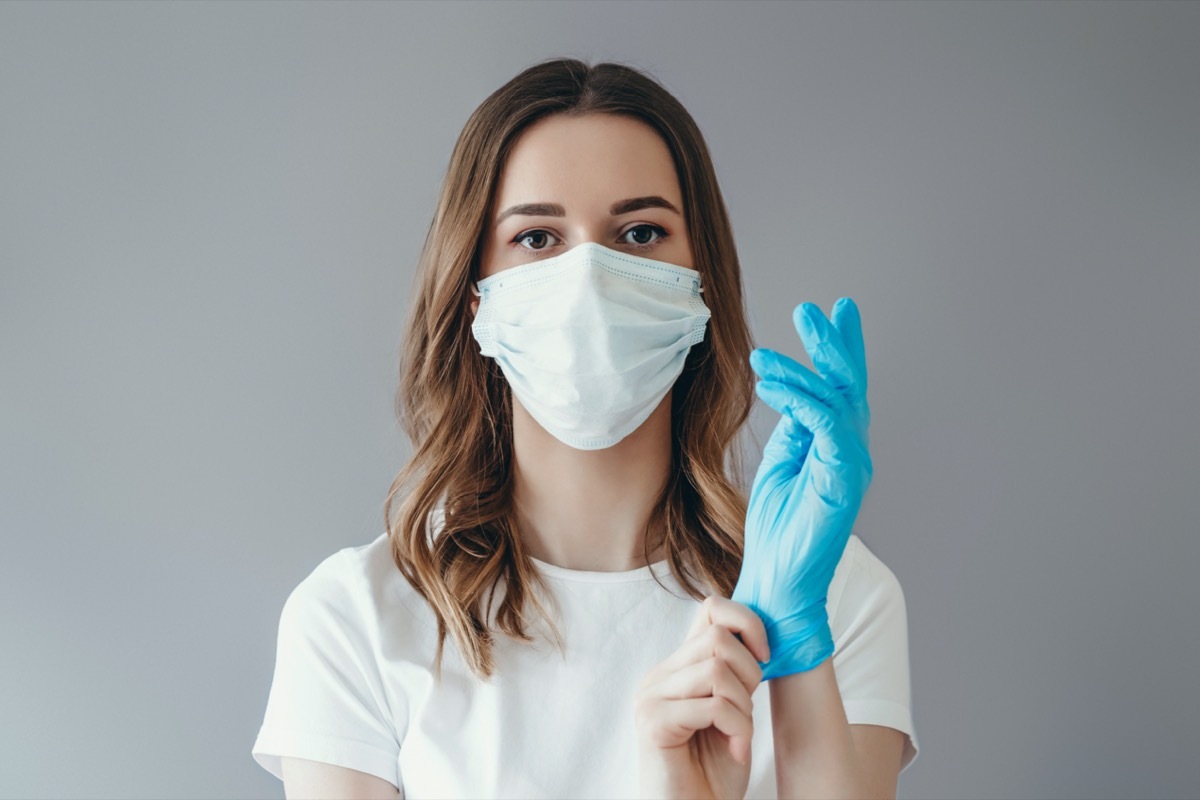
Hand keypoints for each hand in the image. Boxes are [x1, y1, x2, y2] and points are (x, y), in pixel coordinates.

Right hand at [634, 596, 770, 798]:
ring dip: (743, 707)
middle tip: (746, 711)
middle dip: (749, 674)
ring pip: (717, 670)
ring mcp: (651, 697)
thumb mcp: (731, 709)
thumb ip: (731, 673)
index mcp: (676, 667)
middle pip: (718, 638)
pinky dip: (739, 729)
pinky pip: (713, 706)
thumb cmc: (713, 770)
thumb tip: (758, 635)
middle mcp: (658, 675)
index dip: (747, 623)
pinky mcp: (653, 722)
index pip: (711, 609)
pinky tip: (736, 750)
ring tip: (738, 734)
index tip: (766, 657)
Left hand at [731, 297, 872, 680]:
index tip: (836, 311)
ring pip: (837, 400)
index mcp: (837, 448)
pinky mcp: (841, 480)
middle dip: (834, 344)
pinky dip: (798, 399)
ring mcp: (851, 466)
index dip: (841, 350)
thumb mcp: (782, 466)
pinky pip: (826, 426)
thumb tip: (791, 389)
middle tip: (816, 309)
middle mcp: (852, 452)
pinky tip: (769, 383)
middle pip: (850, 387)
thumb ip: (794, 429)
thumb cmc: (778, 531)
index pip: (843, 390)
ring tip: (763, 351)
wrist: (779, 582)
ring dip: (803, 367)